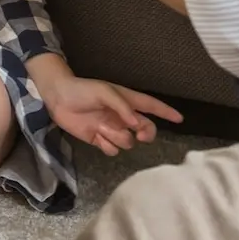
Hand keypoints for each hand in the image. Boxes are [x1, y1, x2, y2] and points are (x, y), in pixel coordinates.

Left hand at [37, 73, 182, 156]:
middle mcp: (122, 116)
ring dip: (118, 137)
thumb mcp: (104, 92)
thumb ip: (122, 107)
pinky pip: (112, 149)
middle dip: (146, 134)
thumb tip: (137, 124)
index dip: (165, 112)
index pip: (151, 106)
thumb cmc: (82, 90)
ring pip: (128, 141)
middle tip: (140, 135)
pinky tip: (97, 136)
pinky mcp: (99, 139)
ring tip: (103, 128)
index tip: (180, 119)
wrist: (58, 98)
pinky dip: (107, 145)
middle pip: (145, 129)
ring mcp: (111, 128)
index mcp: (126, 100)